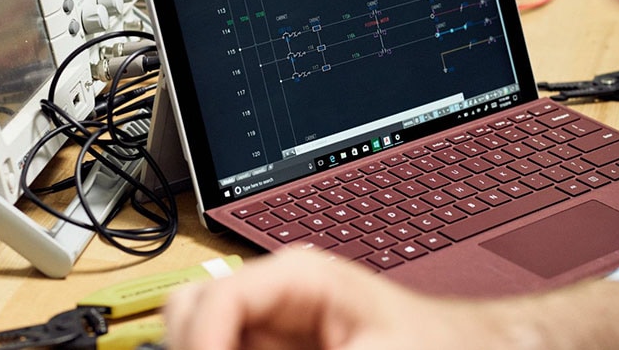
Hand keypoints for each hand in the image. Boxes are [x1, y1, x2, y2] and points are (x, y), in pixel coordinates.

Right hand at [163, 249, 514, 349]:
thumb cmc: (430, 343)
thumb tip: (231, 347)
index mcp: (297, 275)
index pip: (215, 298)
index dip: (201, 342)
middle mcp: (274, 295)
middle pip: (189, 311)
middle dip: (196, 343)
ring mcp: (269, 327)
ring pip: (200, 334)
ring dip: (208, 348)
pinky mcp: (272, 349)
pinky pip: (227, 347)